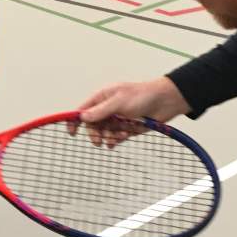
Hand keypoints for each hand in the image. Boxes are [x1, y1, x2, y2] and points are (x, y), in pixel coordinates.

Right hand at [72, 77, 191, 146]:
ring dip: (108, 137)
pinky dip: (116, 140)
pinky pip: (115, 138)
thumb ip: (101, 111)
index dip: (75, 121)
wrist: (165, 102)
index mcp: (102, 98)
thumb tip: (83, 117)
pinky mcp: (126, 129)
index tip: (71, 133)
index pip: (83, 111)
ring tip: (118, 135)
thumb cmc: (143, 95)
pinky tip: (121, 138)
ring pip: (104, 133)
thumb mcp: (119, 101)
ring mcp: (117, 120)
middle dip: (94, 133)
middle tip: (98, 141)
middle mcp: (107, 110)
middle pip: (92, 126)